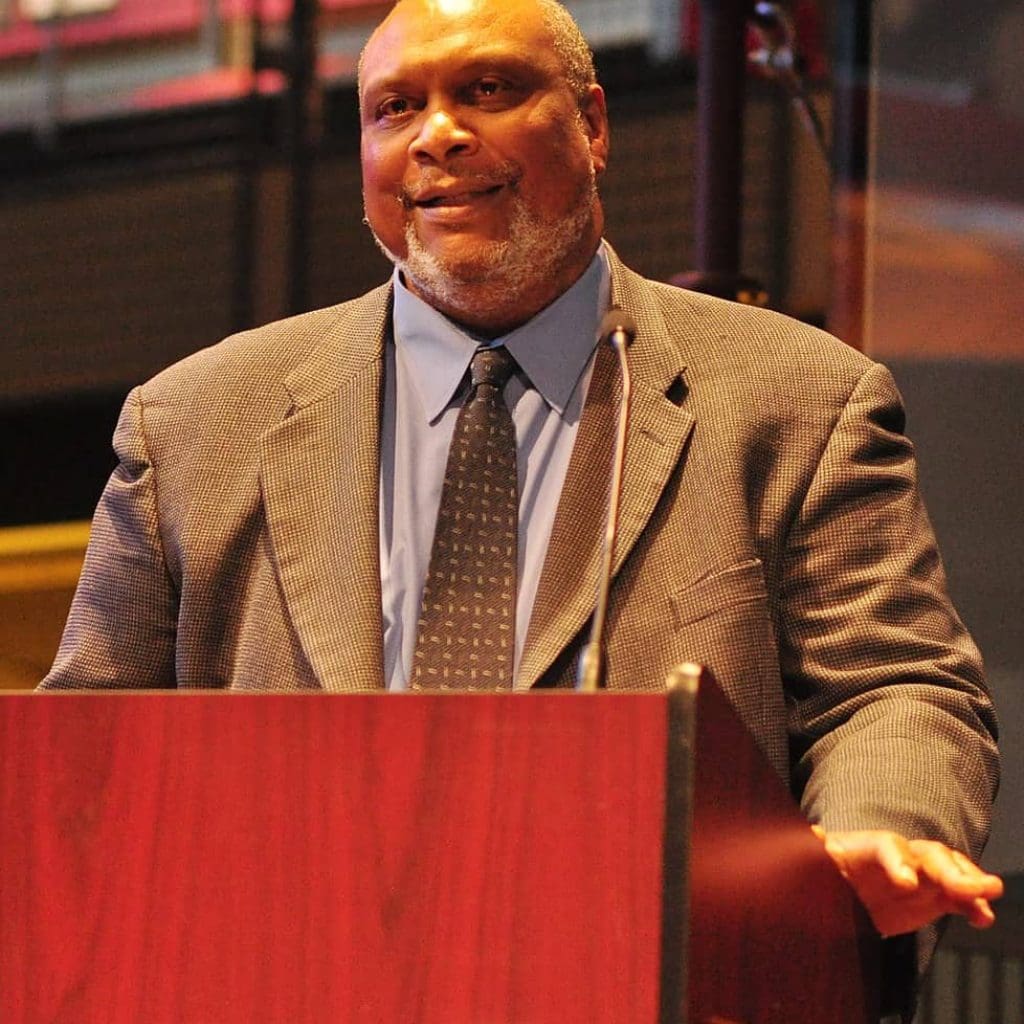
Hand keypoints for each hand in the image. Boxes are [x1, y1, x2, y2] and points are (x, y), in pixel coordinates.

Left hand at [811, 826, 1003, 936]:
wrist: (829, 895)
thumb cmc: (818, 875)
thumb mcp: (812, 865)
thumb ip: (816, 853)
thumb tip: (814, 835)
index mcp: (865, 847)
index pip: (887, 845)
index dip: (899, 861)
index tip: (907, 884)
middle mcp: (896, 856)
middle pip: (926, 853)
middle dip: (948, 869)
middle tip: (966, 888)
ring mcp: (916, 874)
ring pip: (948, 869)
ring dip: (969, 880)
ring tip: (989, 892)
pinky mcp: (930, 896)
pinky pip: (956, 898)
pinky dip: (972, 906)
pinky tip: (983, 918)